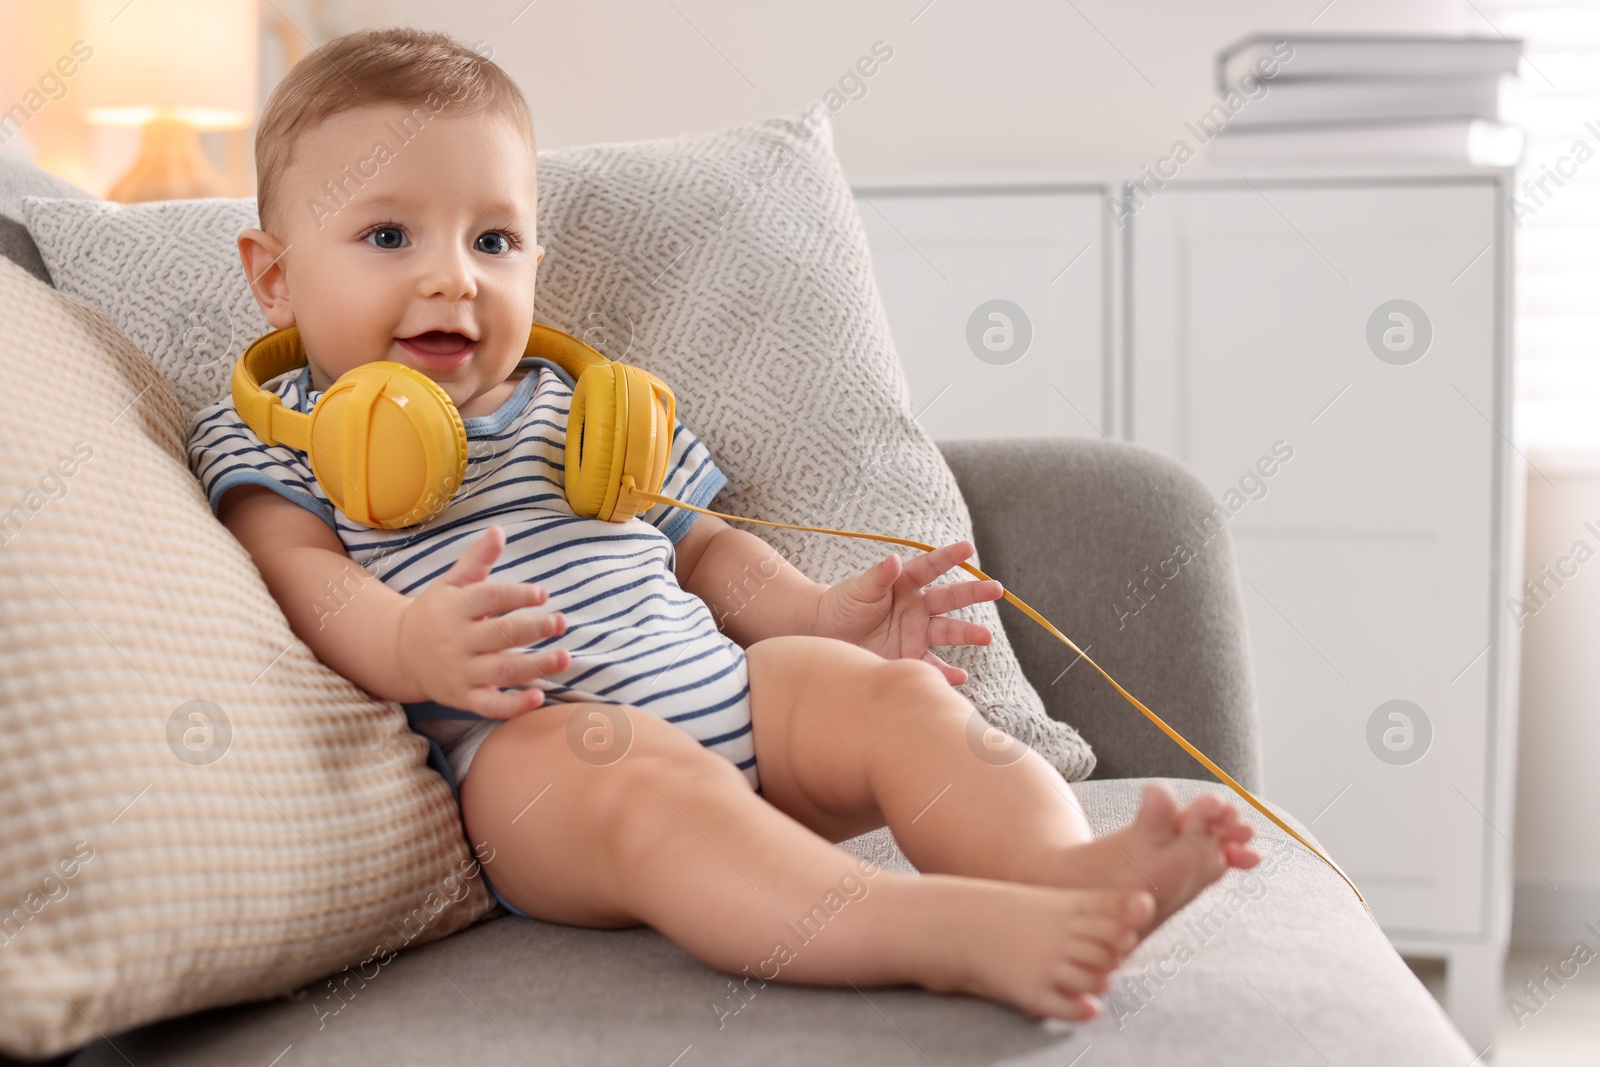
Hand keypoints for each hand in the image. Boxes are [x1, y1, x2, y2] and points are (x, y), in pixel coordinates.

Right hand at [397, 525, 569, 717]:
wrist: (400, 652)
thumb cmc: (437, 612)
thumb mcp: (452, 582)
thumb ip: (477, 559)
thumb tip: (499, 531)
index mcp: (455, 608)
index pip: (490, 598)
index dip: (518, 595)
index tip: (543, 594)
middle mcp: (457, 641)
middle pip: (501, 634)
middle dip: (534, 628)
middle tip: (561, 623)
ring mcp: (460, 672)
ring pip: (502, 670)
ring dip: (536, 665)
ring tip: (565, 658)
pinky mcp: (463, 698)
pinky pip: (490, 705)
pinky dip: (514, 705)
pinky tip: (539, 698)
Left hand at [813, 539, 1004, 684]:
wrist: (827, 634)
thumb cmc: (843, 604)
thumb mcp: (859, 589)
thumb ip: (878, 576)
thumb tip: (893, 559)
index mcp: (905, 583)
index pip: (931, 567)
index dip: (949, 557)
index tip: (968, 548)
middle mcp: (917, 606)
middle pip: (950, 598)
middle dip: (973, 593)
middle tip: (996, 589)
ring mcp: (916, 631)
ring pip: (948, 631)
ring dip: (968, 634)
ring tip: (987, 636)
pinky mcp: (910, 655)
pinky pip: (932, 664)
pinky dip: (947, 673)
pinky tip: (961, 677)